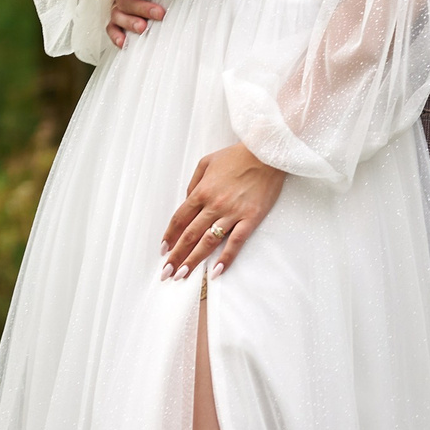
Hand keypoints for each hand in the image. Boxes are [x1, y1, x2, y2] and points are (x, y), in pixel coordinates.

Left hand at [161, 142, 286, 278]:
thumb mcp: (206, 163)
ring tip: (183, 275)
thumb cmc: (236, 156)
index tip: (163, 250)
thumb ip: (194, 183)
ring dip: (194, 260)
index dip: (170, 236)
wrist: (265, 154)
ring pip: (208, 241)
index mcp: (201, 191)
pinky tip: (216, 271)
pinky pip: (236, 242)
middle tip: (167, 272)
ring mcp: (232, 213)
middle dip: (176, 255)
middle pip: (190, 234)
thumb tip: (186, 201)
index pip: (180, 219)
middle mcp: (213, 205)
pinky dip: (226, 258)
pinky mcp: (250, 218)